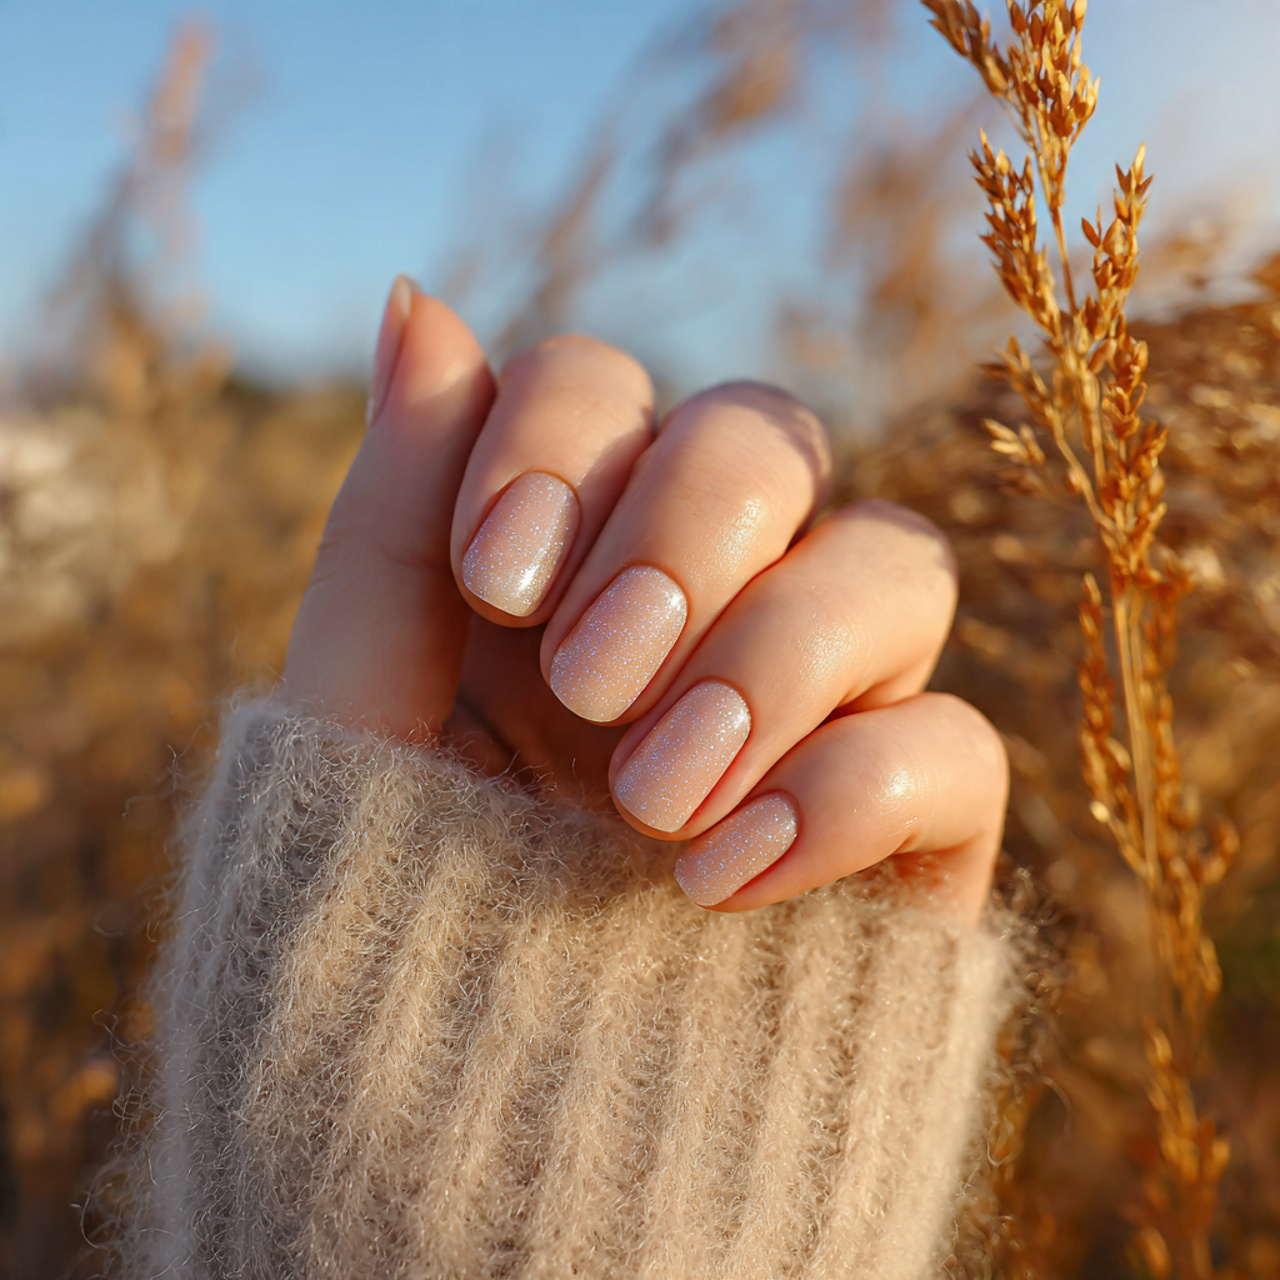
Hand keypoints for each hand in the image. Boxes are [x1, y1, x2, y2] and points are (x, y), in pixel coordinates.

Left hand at [284, 279, 1006, 919]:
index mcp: (571, 552)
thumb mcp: (361, 708)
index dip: (564, 436)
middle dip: (688, 530)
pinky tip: (719, 881)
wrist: (468, 1130)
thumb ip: (393, 513)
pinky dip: (848, 790)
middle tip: (591, 681)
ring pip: (895, 562)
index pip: (607, 383)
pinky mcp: (904, 825)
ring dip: (775, 655)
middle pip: (772, 433)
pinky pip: (955, 747)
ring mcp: (817, 704)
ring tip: (651, 802)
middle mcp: (707, 599)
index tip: (499, 578)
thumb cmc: (387, 908)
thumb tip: (418, 297)